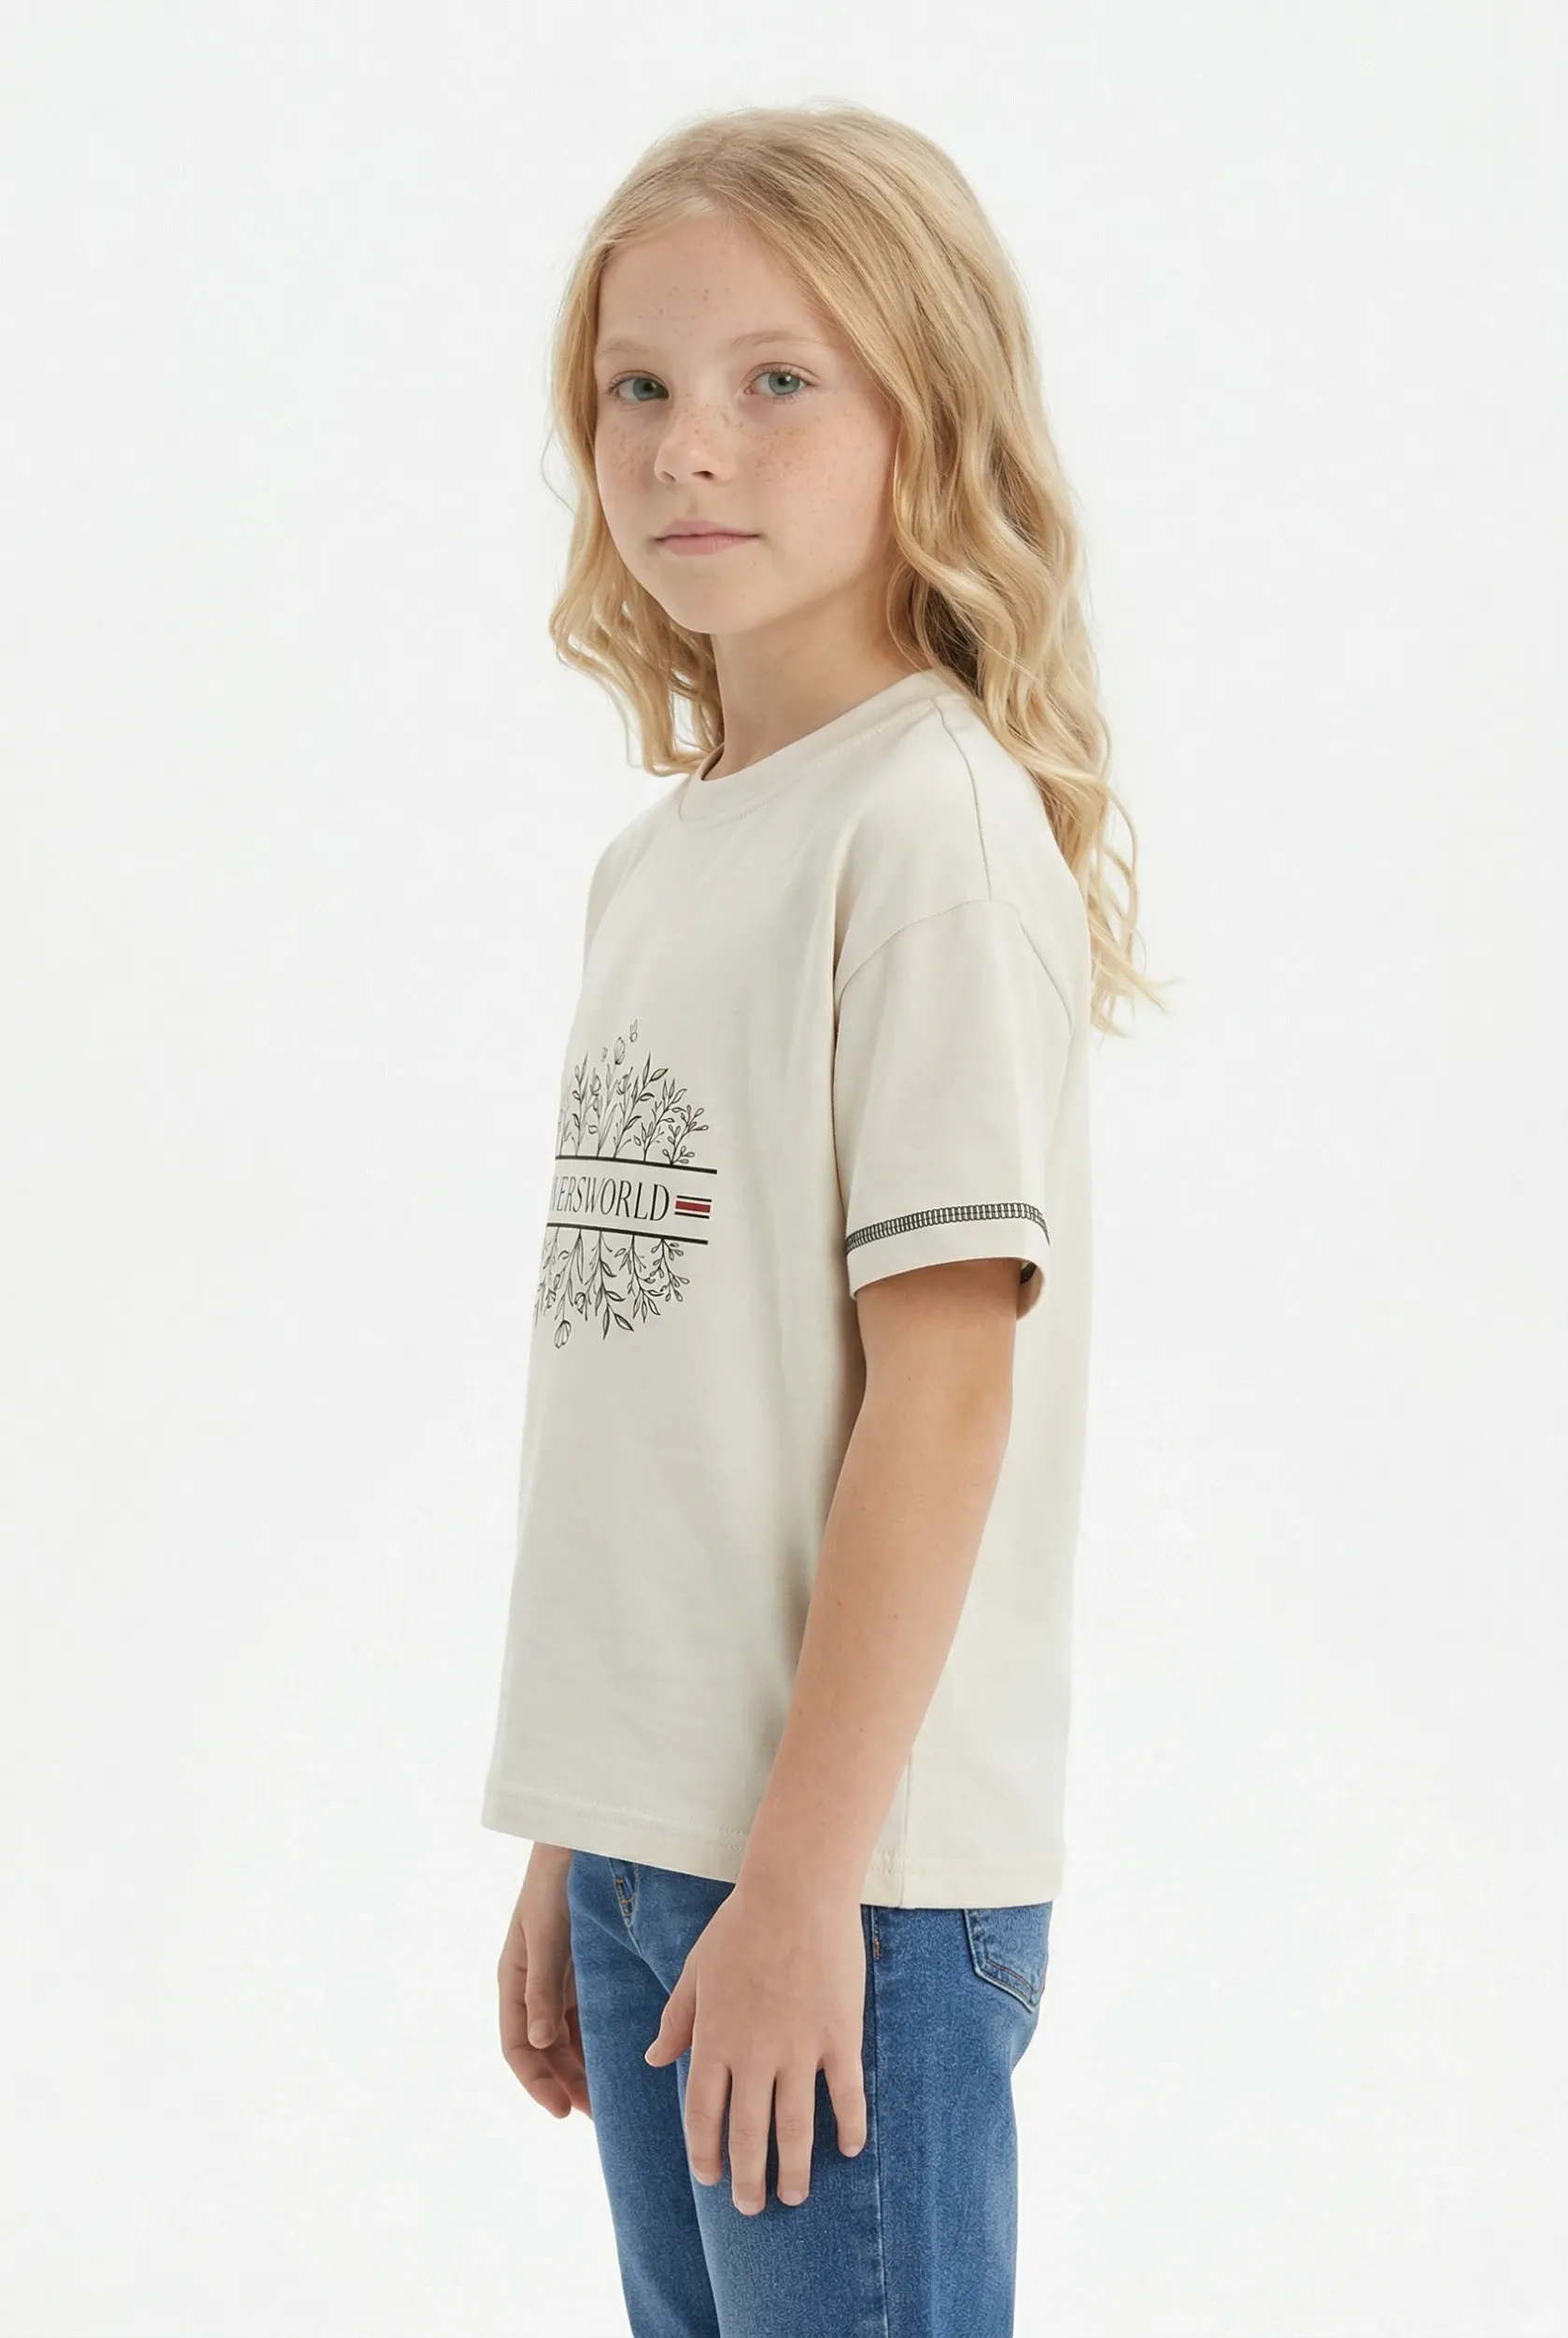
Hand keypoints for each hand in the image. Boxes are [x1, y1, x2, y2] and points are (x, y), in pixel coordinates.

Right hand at [498, 1843, 591, 2121]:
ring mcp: (556, 1979)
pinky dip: (596, 2041)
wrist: (577, 1842)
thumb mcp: (547, 1937)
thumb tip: (537, 2043)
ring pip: (565, 2039)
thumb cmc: (556, 1885)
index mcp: (513, 1980)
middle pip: (543, 2051)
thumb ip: (542, 1988)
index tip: (561, 2112)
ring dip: (582, 2069)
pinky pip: (584, 2017)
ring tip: (610, 2099)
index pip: (517, 2047)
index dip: (536, 2083)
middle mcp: (532, 1986)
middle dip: (565, 2084)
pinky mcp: (580, 1970)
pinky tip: (617, 2057)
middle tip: (597, 2115)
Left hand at [643, 1875, 867, 2212]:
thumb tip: (655, 2060)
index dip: (705, 2152)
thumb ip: (677, 2019)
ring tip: (794, 2196)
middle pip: (748, 2132)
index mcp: (714, 2039)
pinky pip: (845, 2093)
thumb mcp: (695, 1971)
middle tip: (752, 2208)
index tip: (709, 2179)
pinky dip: (847, 2125)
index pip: (704, 2114)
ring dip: (794, 2168)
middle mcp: (754, 2053)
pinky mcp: (838, 2035)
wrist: (795, 1889)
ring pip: (796, 2126)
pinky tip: (849, 2149)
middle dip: (748, 2178)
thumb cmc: (741, 1924)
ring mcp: (799, 2047)